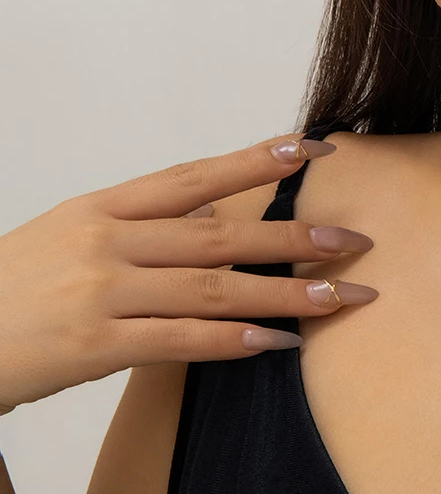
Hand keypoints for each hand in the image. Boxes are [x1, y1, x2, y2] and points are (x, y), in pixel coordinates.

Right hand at [0, 135, 377, 413]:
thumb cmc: (15, 287)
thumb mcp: (72, 233)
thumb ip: (145, 223)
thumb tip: (222, 214)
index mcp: (103, 206)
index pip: (194, 176)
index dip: (256, 160)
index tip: (312, 148)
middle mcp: (107, 241)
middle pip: (220, 234)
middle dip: (294, 236)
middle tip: (354, 240)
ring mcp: (101, 291)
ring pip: (213, 289)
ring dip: (283, 294)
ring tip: (338, 297)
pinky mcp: (93, 345)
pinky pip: (179, 342)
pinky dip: (233, 343)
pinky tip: (277, 343)